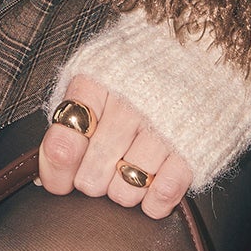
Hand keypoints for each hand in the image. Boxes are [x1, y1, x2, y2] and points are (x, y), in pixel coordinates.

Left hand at [40, 73, 192, 220]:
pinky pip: (163, 194)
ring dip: (123, 192)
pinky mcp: (194, 148)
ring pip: (125, 191)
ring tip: (128, 172)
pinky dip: (153, 202)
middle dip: (91, 181)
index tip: (60, 182)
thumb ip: (71, 113)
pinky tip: (152, 188)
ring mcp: (163, 128)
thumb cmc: (140, 69)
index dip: (56, 173)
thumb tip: (47, 168)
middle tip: (101, 169)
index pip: (62, 145)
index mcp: (97, 83)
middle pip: (91, 177)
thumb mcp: (98, 72)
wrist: (203, 48)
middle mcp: (128, 106)